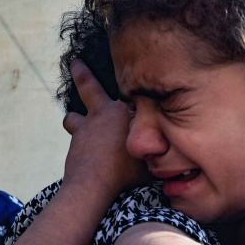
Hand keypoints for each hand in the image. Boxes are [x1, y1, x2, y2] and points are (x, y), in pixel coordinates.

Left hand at [62, 60, 147, 197]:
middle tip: (74, 62)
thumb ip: (158, 142)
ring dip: (75, 118)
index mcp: (122, 110)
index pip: (128, 90)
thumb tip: (171, 140)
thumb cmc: (128, 170)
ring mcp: (84, 128)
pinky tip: (83, 155)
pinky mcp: (74, 144)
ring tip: (75, 120)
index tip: (131, 67)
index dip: (130, 82)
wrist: (95, 183)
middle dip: (81, 72)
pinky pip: (75, 138)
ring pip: (73, 117)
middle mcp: (101, 113)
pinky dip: (78, 142)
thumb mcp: (152, 153)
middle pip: (88, 86)